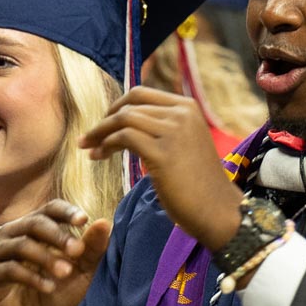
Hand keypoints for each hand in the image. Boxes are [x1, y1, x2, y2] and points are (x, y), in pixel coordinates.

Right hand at [0, 201, 112, 305]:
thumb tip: (104, 222)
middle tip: (77, 251)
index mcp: (36, 229)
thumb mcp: (79, 273)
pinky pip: (8, 269)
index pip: (50, 209)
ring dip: (46, 257)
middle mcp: (13, 235)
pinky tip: (49, 287)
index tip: (84, 220)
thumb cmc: (55, 294)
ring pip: (21, 244)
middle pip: (34, 223)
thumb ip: (91, 250)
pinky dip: (31, 277)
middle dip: (58, 235)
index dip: (66, 212)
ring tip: (66, 273)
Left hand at [80, 87, 243, 250]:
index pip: (141, 94)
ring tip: (89, 149)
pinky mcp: (163, 153)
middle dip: (104, 121)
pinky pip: (124, 137)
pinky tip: (99, 156)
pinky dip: (106, 145)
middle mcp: (182, 114)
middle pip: (129, 106)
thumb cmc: (198, 184)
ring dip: (100, 133)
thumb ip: (163, 129)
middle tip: (88, 139)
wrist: (218, 210)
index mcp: (187, 107)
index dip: (116, 106)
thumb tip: (128, 123)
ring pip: (123, 119)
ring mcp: (174, 131)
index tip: (103, 124)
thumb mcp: (185, 143)